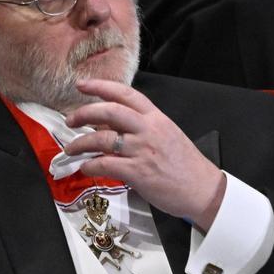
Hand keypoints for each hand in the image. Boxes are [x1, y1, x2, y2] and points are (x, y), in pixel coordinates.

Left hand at [64, 79, 226, 230]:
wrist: (203, 189)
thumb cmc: (185, 165)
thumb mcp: (166, 136)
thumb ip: (141, 128)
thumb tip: (110, 127)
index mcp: (156, 118)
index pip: (126, 94)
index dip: (101, 86)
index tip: (83, 85)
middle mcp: (148, 130)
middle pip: (109, 111)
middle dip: (84, 113)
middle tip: (71, 119)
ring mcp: (143, 150)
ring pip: (102, 138)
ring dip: (81, 143)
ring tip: (71, 148)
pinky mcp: (138, 172)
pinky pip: (106, 164)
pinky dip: (91, 166)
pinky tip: (85, 168)